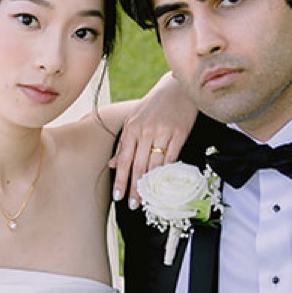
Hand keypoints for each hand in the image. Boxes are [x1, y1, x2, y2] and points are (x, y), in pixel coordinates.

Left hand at [112, 74, 196, 205]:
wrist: (177, 88)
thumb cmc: (155, 105)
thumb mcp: (134, 120)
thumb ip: (124, 143)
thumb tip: (112, 164)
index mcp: (132, 129)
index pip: (124, 160)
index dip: (121, 180)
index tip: (118, 196)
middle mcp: (145, 131)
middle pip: (138, 166)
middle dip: (135, 188)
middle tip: (134, 205)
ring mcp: (163, 132)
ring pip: (155, 165)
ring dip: (151, 184)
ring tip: (148, 199)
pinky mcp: (179, 133)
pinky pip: (172, 157)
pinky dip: (167, 173)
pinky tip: (164, 184)